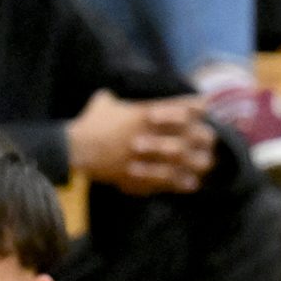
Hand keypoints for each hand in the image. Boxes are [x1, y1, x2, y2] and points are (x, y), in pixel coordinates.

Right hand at [67, 90, 215, 194]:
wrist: (74, 149)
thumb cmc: (89, 125)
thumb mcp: (102, 103)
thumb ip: (113, 100)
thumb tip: (109, 97)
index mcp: (148, 113)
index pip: (186, 107)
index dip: (197, 107)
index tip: (200, 109)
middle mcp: (155, 133)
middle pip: (196, 134)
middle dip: (205, 138)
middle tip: (206, 141)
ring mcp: (151, 155)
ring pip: (190, 160)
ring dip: (199, 162)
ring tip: (202, 164)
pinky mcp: (146, 173)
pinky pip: (174, 179)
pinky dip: (184, 182)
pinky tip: (190, 183)